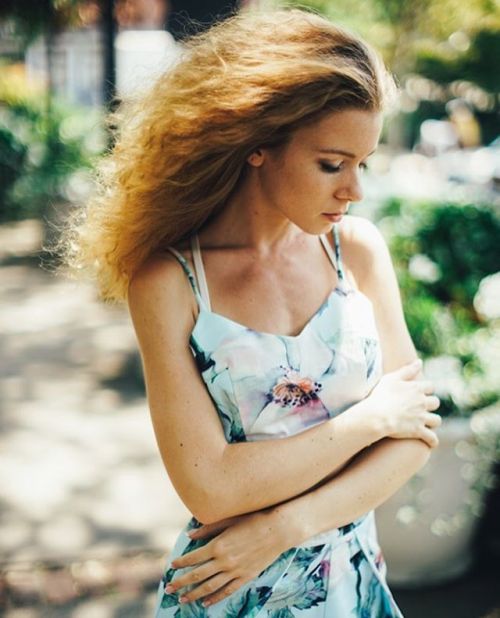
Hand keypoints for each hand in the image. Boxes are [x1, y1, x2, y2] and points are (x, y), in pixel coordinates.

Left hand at [166, 508, 289, 607]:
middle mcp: (224, 560)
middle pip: (197, 575)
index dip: (181, 563)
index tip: (172, 566)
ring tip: (182, 600)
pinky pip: (227, 591)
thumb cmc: (253, 520)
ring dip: (194, 594)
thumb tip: (190, 534)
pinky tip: (205, 603)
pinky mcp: (246, 577)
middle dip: (181, 583)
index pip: (193, 557)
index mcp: (218, 545)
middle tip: (169, 589)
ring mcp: (235, 571)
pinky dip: (215, 598)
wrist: (278, 530)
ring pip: (210, 587)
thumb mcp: (229, 520)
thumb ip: (209, 528)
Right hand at [365, 359, 441, 447]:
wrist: (377, 415)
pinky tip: (431, 442)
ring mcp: (421, 417)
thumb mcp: (392, 378)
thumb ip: (408, 370)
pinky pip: (432, 438)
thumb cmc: (381, 395)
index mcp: (417, 388)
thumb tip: (420, 361)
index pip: (430, 386)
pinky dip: (432, 441)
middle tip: (423, 407)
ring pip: (436, 420)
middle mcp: (422, 402)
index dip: (426, 389)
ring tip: (427, 423)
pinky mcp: (418, 431)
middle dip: (430, 404)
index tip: (420, 392)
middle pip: (435, 402)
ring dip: (433, 421)